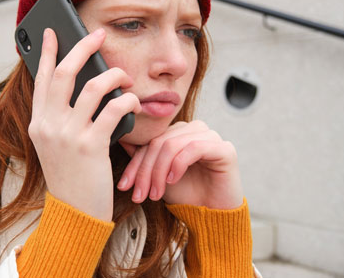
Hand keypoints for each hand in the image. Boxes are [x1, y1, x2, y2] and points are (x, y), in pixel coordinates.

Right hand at [28, 28, 141, 220]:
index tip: (52, 32)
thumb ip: (60, 117)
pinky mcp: (90, 146)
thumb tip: (81, 84)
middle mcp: (48, 125)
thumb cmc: (70, 177)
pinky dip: (127, 99)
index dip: (46, 52)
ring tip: (125, 77)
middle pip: (65, 72)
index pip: (40, 78)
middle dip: (83, 47)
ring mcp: (68, 135)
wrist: (74, 213)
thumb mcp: (55, 145)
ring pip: (94, 86)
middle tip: (98, 35)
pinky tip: (132, 101)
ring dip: (116, 75)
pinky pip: (114, 109)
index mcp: (38, 122)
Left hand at [117, 120, 242, 209]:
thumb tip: (120, 138)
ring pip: (172, 144)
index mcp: (178, 132)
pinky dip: (178, 164)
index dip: (135, 164)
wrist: (212, 215)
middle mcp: (194, 129)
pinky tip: (172, 180)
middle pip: (159, 142)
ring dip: (159, 172)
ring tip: (155, 193)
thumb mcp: (158, 176)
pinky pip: (194, 148)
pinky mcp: (224, 148)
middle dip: (145, 171)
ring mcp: (210, 136)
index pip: (150, 141)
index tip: (124, 185)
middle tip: (139, 194)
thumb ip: (143, 156)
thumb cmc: (187, 194)